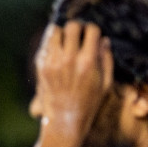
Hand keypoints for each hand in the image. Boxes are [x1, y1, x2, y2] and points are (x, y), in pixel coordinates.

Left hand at [30, 21, 111, 135]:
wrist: (64, 121)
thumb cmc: (89, 103)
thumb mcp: (105, 83)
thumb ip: (106, 59)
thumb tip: (104, 40)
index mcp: (88, 62)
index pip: (91, 30)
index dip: (93, 30)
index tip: (92, 35)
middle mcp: (69, 59)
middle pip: (72, 26)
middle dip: (77, 28)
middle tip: (78, 35)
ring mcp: (52, 62)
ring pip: (55, 31)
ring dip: (62, 34)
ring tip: (66, 42)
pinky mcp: (41, 66)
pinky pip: (45, 45)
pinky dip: (52, 44)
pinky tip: (57, 52)